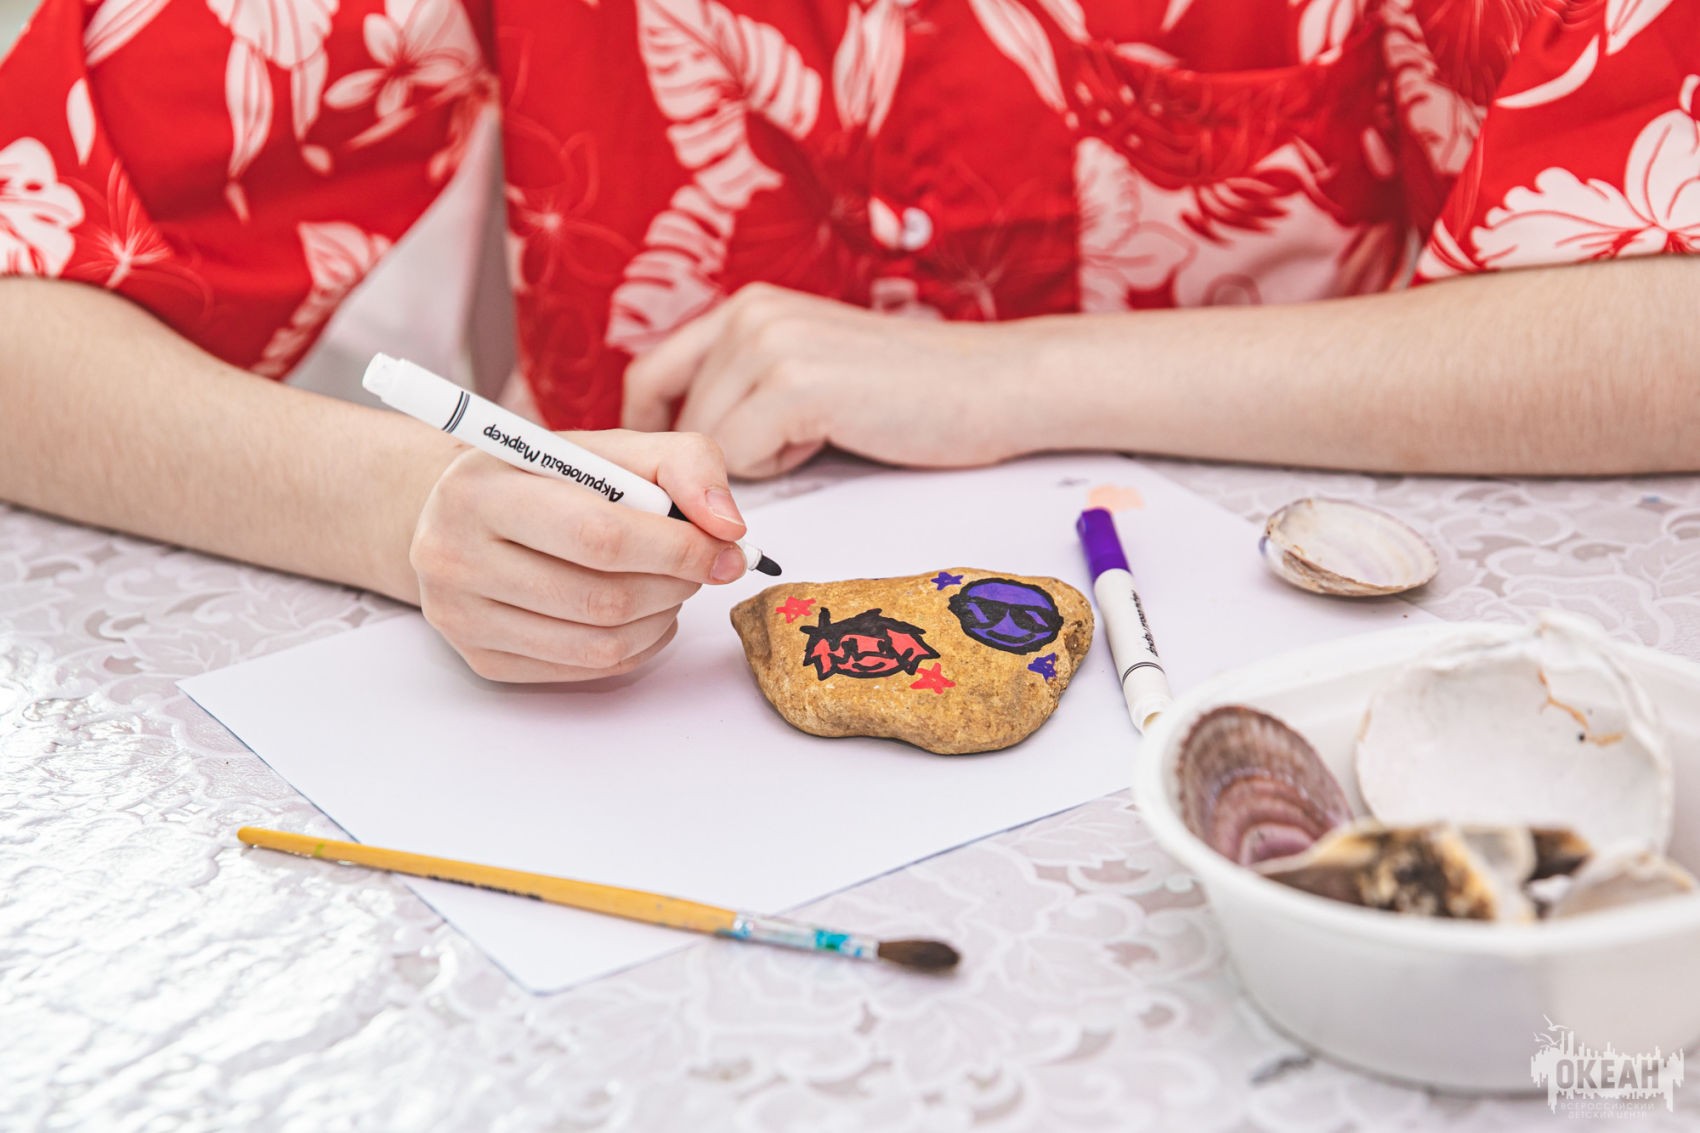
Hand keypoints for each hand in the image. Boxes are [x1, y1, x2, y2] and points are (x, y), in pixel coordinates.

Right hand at [408, 430, 749, 681]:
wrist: (464, 514)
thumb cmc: (547, 476)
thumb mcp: (610, 447)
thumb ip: (682, 464)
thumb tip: (728, 527)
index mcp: (481, 490)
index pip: (599, 535)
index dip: (677, 548)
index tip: (727, 548)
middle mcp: (455, 557)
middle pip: (603, 598)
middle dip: (675, 584)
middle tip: (702, 566)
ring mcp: (463, 618)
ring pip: (600, 643)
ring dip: (662, 617)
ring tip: (673, 585)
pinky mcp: (482, 660)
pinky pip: (586, 669)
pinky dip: (638, 646)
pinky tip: (645, 615)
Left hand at [622, 284, 1037, 477]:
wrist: (992, 384)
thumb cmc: (908, 393)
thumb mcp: (808, 372)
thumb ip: (746, 390)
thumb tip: (682, 452)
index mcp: (747, 306)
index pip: (650, 375)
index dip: (646, 434)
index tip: (661, 476)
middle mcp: (747, 314)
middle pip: (677, 423)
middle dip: (715, 459)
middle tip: (787, 452)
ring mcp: (769, 344)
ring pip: (705, 446)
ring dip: (755, 463)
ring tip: (822, 434)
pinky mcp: (795, 384)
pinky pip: (737, 459)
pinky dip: (776, 469)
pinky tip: (830, 438)